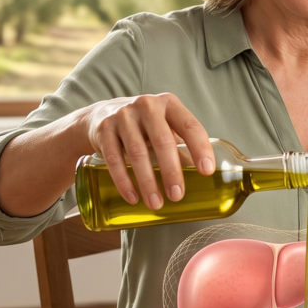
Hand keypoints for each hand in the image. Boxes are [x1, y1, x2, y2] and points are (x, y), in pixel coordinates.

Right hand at [79, 93, 213, 209]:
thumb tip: (201, 181)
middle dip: (171, 171)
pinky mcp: (103, 129)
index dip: (200, 149)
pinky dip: (123, 181)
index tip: (206, 172)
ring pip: (137, 152)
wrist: (101, 115)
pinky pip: (114, 158)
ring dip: (147, 181)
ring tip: (156, 203)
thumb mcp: (164, 127)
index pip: (190, 126)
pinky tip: (132, 197)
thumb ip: (180, 147)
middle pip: (162, 141)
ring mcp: (123, 116)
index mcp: (169, 104)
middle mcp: (147, 106)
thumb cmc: (144, 125)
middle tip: (177, 195)